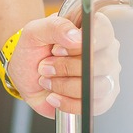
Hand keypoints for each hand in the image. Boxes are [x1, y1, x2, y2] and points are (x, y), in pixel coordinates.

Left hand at [6, 12, 120, 118]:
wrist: (26, 76)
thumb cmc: (34, 50)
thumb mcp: (35, 31)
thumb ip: (55, 27)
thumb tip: (77, 37)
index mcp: (94, 29)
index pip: (104, 32)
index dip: (81, 43)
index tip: (58, 49)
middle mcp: (106, 52)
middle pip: (101, 63)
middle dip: (66, 67)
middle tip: (45, 66)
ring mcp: (107, 77)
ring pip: (97, 87)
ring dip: (65, 86)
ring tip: (47, 81)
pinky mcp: (101, 99)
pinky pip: (92, 106)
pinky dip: (68, 103)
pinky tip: (53, 97)